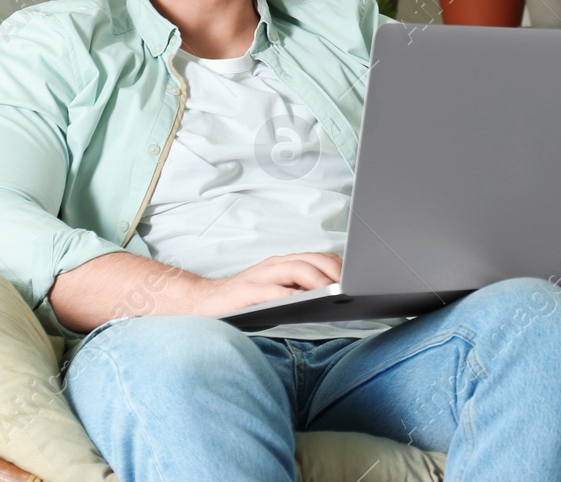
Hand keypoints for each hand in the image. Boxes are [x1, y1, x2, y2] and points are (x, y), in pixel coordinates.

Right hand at [196, 252, 342, 313]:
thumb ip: (298, 291)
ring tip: (334, 289)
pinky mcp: (245, 292)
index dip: (338, 264)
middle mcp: (273, 265)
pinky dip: (288, 295)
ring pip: (294, 270)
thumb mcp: (276, 293)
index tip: (358, 274)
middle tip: (352, 283)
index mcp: (283, 264)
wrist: (202, 302)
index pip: (317, 258)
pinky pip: (271, 291)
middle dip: (333, 270)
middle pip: (310, 260)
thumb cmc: (245, 302)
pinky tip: (302, 301)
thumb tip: (331, 299)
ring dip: (316, 279)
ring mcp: (259, 276)